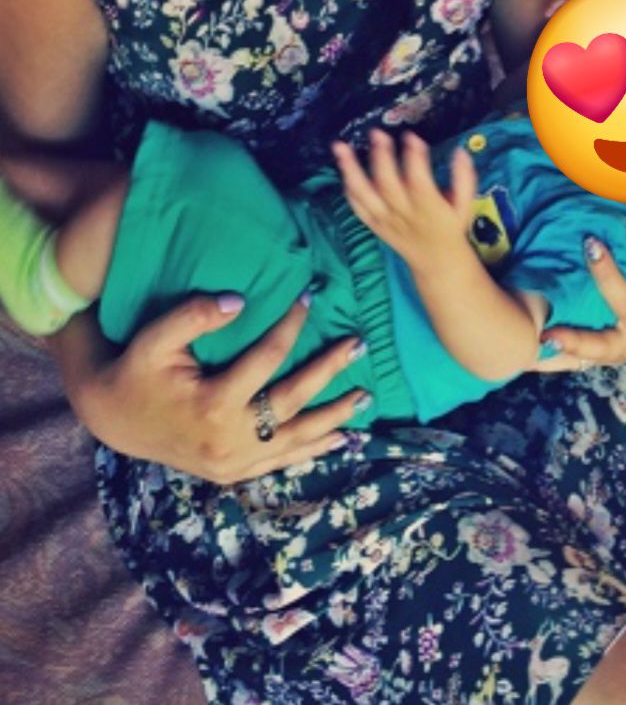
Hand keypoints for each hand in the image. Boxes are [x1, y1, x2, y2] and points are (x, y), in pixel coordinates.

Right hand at [79, 295, 370, 483]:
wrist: (114, 419)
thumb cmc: (137, 370)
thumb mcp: (156, 338)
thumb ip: (195, 316)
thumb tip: (241, 300)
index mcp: (212, 404)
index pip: (266, 360)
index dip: (291, 326)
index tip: (311, 297)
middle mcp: (228, 440)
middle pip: (292, 401)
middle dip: (329, 371)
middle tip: (358, 343)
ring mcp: (233, 462)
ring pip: (295, 438)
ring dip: (334, 416)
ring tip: (367, 396)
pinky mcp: (234, 473)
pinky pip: (282, 461)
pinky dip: (314, 450)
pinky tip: (343, 438)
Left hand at [331, 127, 475, 271]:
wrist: (436, 261)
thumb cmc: (450, 227)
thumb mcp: (465, 206)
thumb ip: (464, 179)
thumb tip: (460, 152)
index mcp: (429, 209)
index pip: (419, 181)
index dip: (414, 158)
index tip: (411, 136)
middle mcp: (403, 214)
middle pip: (387, 184)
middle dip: (380, 156)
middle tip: (377, 133)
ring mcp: (385, 219)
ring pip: (364, 194)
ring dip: (350, 169)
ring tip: (340, 147)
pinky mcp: (373, 224)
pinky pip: (357, 207)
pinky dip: (348, 187)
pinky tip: (342, 167)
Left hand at [532, 221, 625, 371]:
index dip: (609, 274)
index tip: (591, 244)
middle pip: (604, 348)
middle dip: (577, 342)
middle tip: (549, 335)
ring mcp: (617, 350)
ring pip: (589, 357)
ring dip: (563, 351)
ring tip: (538, 343)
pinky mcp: (604, 349)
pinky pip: (581, 354)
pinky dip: (561, 352)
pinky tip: (535, 346)